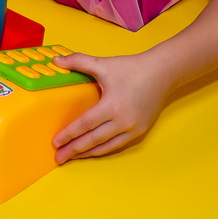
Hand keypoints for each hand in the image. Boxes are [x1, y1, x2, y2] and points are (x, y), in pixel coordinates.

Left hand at [51, 51, 171, 163]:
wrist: (162, 72)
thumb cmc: (132, 67)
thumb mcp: (103, 63)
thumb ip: (78, 61)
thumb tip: (56, 61)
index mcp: (112, 105)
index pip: (84, 124)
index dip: (69, 134)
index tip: (55, 142)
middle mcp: (123, 121)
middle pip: (93, 140)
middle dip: (74, 150)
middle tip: (59, 157)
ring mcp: (133, 128)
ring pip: (106, 147)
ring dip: (88, 153)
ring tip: (72, 157)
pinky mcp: (140, 130)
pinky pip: (118, 144)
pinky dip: (103, 149)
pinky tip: (93, 151)